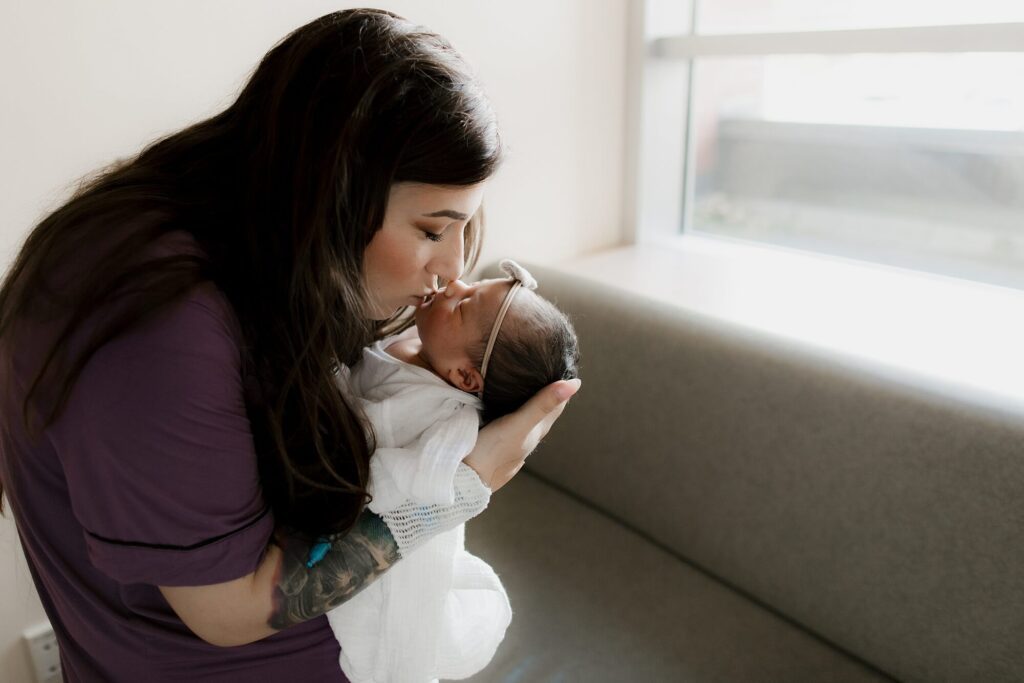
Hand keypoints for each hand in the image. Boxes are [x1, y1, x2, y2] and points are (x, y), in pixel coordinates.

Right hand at [462, 378, 580, 490]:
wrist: (464, 480)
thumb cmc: (492, 452)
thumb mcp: (519, 424)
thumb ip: (542, 405)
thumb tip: (574, 385)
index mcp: (536, 432)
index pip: (555, 406)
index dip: (560, 386)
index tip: (562, 366)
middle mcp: (526, 438)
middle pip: (541, 412)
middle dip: (543, 391)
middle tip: (541, 368)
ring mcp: (509, 444)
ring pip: (523, 419)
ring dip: (525, 401)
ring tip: (521, 381)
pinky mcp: (492, 444)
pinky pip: (505, 423)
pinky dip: (507, 409)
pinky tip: (498, 404)